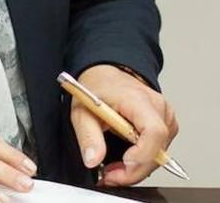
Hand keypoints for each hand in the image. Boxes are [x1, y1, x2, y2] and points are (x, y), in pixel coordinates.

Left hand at [72, 64, 178, 186]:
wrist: (106, 73)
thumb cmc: (97, 87)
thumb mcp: (82, 110)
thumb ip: (88, 136)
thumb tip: (92, 160)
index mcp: (138, 100)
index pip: (153, 132)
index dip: (142, 153)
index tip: (124, 163)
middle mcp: (158, 108)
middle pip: (158, 150)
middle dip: (134, 170)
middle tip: (110, 175)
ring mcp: (166, 117)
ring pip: (160, 154)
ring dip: (137, 167)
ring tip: (114, 167)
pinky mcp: (167, 125)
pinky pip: (159, 150)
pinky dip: (143, 159)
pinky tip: (126, 158)